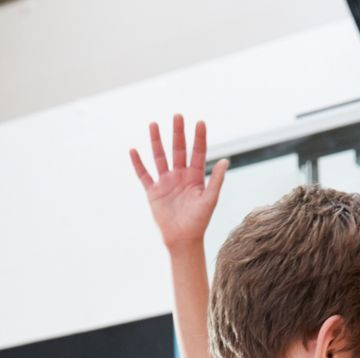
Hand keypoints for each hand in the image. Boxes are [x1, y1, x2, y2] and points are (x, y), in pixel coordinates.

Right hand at [130, 114, 227, 248]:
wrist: (183, 239)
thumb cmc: (199, 221)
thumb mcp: (210, 199)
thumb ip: (217, 180)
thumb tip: (225, 161)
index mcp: (195, 177)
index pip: (197, 152)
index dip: (198, 138)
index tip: (200, 122)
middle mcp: (180, 176)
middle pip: (178, 150)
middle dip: (178, 133)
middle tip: (178, 115)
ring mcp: (166, 182)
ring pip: (160, 157)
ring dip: (156, 141)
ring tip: (154, 124)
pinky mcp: (153, 191)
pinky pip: (144, 174)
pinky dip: (138, 163)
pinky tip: (133, 151)